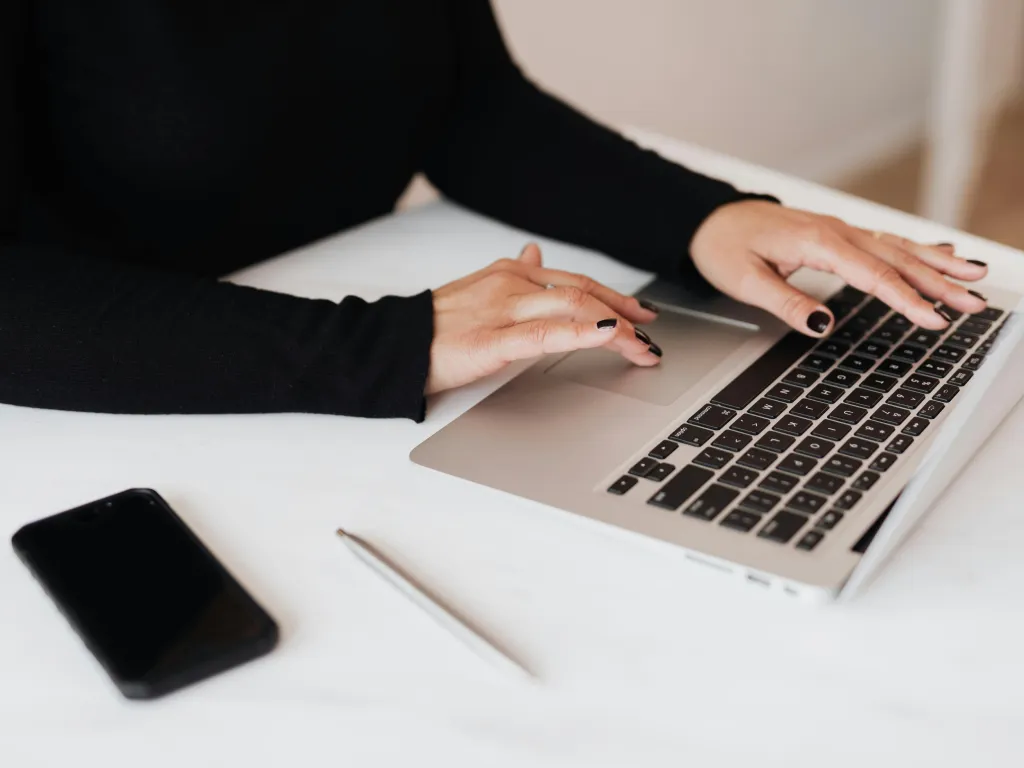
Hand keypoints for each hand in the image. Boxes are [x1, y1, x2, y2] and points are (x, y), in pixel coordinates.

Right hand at [426, 244, 660, 394]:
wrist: (392, 345)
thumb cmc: (434, 325)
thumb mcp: (478, 290)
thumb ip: (513, 273)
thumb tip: (535, 252)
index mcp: (510, 273)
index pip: (575, 281)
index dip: (614, 296)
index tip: (640, 312)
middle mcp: (511, 284)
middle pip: (583, 294)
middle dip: (626, 313)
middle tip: (653, 333)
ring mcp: (502, 310)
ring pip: (573, 310)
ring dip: (617, 329)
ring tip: (642, 348)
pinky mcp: (492, 340)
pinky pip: (545, 334)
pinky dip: (582, 334)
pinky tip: (608, 337)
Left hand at [690, 200, 988, 335]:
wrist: (710, 220)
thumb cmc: (724, 247)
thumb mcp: (744, 281)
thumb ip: (785, 302)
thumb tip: (822, 325)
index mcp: (817, 242)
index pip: (872, 275)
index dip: (906, 299)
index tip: (934, 319)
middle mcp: (835, 231)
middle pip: (896, 259)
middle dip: (939, 282)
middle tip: (975, 302)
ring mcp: (838, 230)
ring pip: (897, 247)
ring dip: (937, 264)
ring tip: (975, 277)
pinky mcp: (836, 234)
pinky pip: (884, 241)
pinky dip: (917, 247)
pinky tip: (941, 252)